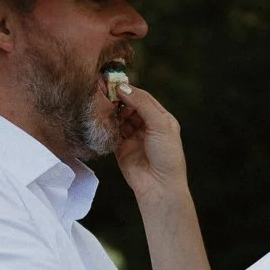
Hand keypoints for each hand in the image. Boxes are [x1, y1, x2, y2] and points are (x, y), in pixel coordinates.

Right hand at [113, 84, 188, 201]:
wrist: (159, 186)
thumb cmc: (167, 155)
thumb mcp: (160, 125)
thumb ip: (142, 105)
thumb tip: (124, 88)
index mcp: (161, 119)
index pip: (143, 98)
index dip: (130, 90)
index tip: (114, 83)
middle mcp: (147, 126)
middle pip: (130, 106)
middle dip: (119, 100)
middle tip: (105, 92)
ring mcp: (134, 137)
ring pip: (120, 118)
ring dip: (112, 111)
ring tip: (103, 105)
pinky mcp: (121, 148)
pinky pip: (112, 132)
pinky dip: (107, 124)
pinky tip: (102, 118)